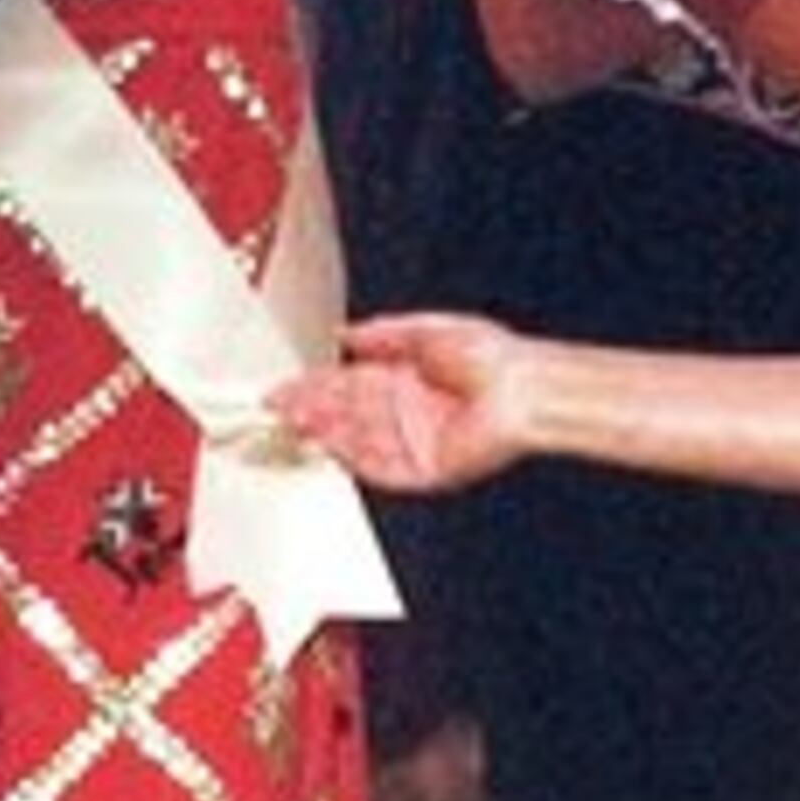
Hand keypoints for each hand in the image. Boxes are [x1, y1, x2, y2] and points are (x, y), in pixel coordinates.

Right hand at [269, 314, 532, 492]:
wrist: (524, 389)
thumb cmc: (492, 356)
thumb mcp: (429, 330)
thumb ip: (384, 333)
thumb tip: (345, 334)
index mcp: (407, 379)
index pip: (348, 385)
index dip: (314, 387)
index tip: (283, 388)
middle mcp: (407, 412)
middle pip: (346, 414)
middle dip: (310, 410)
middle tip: (275, 408)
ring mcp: (413, 442)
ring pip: (356, 440)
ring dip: (324, 431)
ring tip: (293, 422)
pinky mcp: (425, 470)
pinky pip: (380, 467)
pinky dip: (354, 457)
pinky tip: (332, 445)